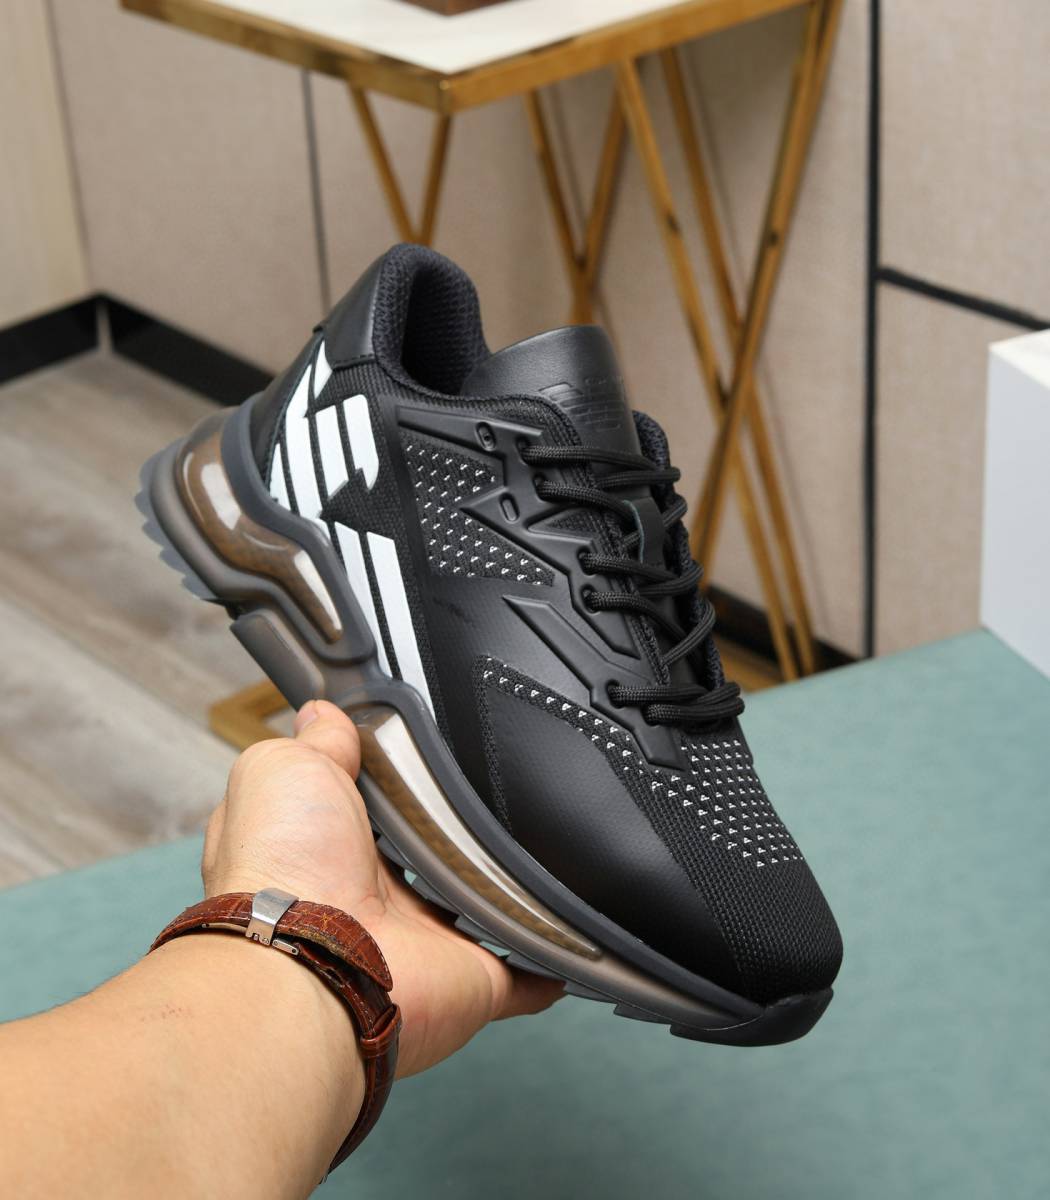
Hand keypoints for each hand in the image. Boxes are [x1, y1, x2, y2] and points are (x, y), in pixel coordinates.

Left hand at [202, 700, 561, 1076]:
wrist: (312, 959)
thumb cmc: (286, 862)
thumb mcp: (285, 768)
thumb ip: (317, 742)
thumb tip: (326, 713)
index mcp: (331, 845)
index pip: (369, 807)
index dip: (391, 780)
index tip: (424, 747)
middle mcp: (376, 895)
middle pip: (432, 853)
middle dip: (458, 830)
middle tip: (507, 786)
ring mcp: (426, 939)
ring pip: (483, 906)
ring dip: (509, 885)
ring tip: (555, 842)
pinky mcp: (473, 976)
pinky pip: (527, 973)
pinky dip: (552, 964)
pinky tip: (576, 935)